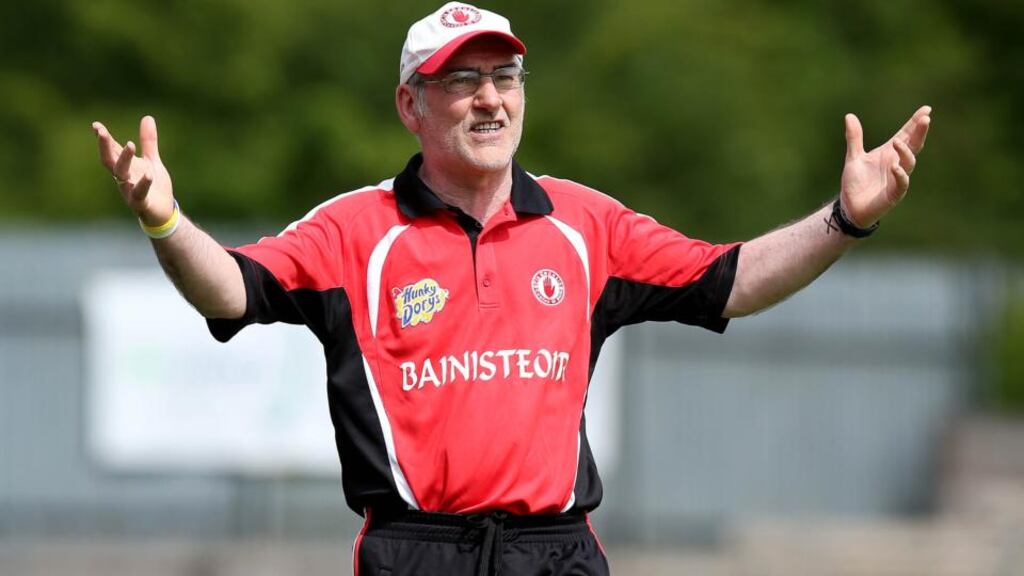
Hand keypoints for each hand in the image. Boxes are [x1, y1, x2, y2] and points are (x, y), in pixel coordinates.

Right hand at [92, 116, 174, 225]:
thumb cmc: (154, 187)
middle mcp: (123, 178)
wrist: (163, 213)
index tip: (96, 125)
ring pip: (121, 175)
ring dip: (124, 159)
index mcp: (125, 167)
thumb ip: (148, 142)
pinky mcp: (141, 203)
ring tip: (130, 144)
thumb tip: (148, 117)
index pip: (111, 150)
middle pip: (109, 161)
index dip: (104, 138)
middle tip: (101, 131)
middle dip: (104, 146)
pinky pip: (140, 193)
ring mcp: (130, 190)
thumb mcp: (152, 161)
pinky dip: (143, 183)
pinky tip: (149, 173)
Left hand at [840, 105, 930, 227]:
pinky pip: (901, 184)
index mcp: (889, 153)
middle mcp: (897, 163)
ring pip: (909, 163)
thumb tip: (849, 115)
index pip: (906, 135)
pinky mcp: (894, 194)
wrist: (850, 207)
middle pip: (913, 146)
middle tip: (925, 119)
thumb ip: (854, 137)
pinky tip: (895, 167)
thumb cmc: (855, 182)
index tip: (926, 109)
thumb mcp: (854, 157)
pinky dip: (900, 175)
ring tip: (897, 142)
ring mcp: (897, 178)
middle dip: (920, 133)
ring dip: (905, 152)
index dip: (915, 123)